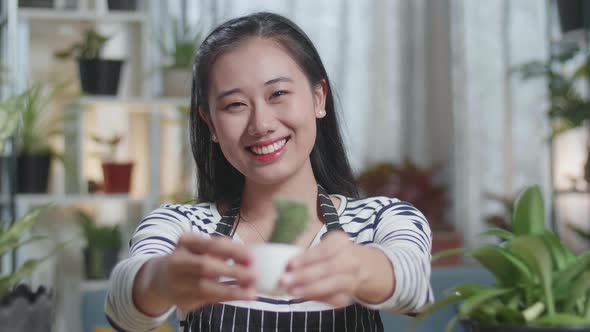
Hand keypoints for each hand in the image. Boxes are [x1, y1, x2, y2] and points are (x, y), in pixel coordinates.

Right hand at [136, 234, 256, 313]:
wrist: (160, 279)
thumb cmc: (191, 258)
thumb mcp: (201, 246)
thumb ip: (221, 247)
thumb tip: (248, 254)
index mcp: (186, 242)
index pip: (211, 245)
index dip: (232, 251)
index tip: (252, 257)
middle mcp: (178, 261)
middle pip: (205, 266)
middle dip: (232, 272)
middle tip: (254, 275)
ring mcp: (178, 283)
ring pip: (206, 288)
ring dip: (232, 290)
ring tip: (251, 293)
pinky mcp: (183, 300)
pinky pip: (208, 300)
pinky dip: (226, 298)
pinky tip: (242, 296)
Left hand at [278, 231, 367, 307]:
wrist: (361, 266)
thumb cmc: (332, 254)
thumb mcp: (323, 245)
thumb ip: (305, 253)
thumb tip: (285, 265)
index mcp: (341, 242)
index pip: (325, 250)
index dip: (307, 258)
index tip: (290, 264)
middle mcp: (350, 259)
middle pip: (329, 268)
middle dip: (305, 276)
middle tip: (285, 280)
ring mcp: (353, 278)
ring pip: (333, 285)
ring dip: (310, 289)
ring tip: (291, 291)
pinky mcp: (349, 295)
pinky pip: (334, 298)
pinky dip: (317, 298)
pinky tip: (302, 297)